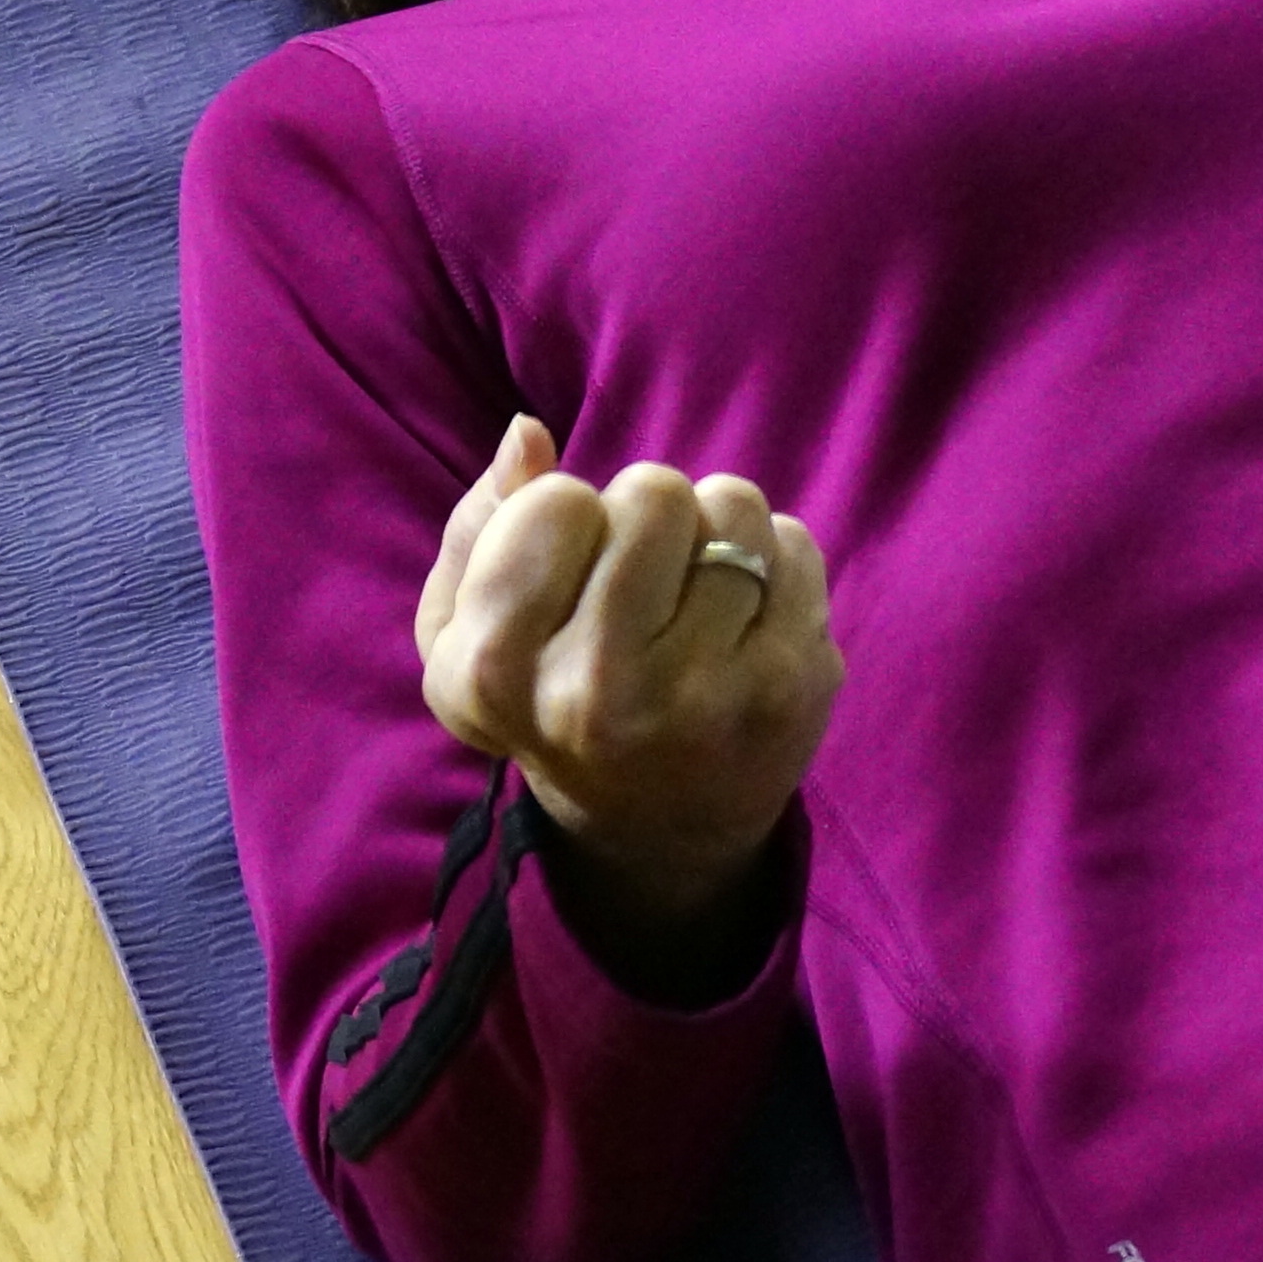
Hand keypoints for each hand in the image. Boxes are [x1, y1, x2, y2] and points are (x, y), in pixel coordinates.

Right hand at [415, 414, 840, 969]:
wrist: (657, 829)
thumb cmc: (552, 698)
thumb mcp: (468, 631)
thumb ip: (480, 522)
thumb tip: (529, 432)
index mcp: (493, 670)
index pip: (554, 501)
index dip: (570, 518)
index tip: (573, 579)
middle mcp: (592, 694)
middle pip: (652, 491)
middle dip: (650, 518)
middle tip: (644, 586)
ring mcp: (698, 696)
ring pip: (733, 503)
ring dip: (719, 531)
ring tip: (698, 599)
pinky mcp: (785, 690)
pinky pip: (794, 543)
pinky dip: (777, 563)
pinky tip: (748, 623)